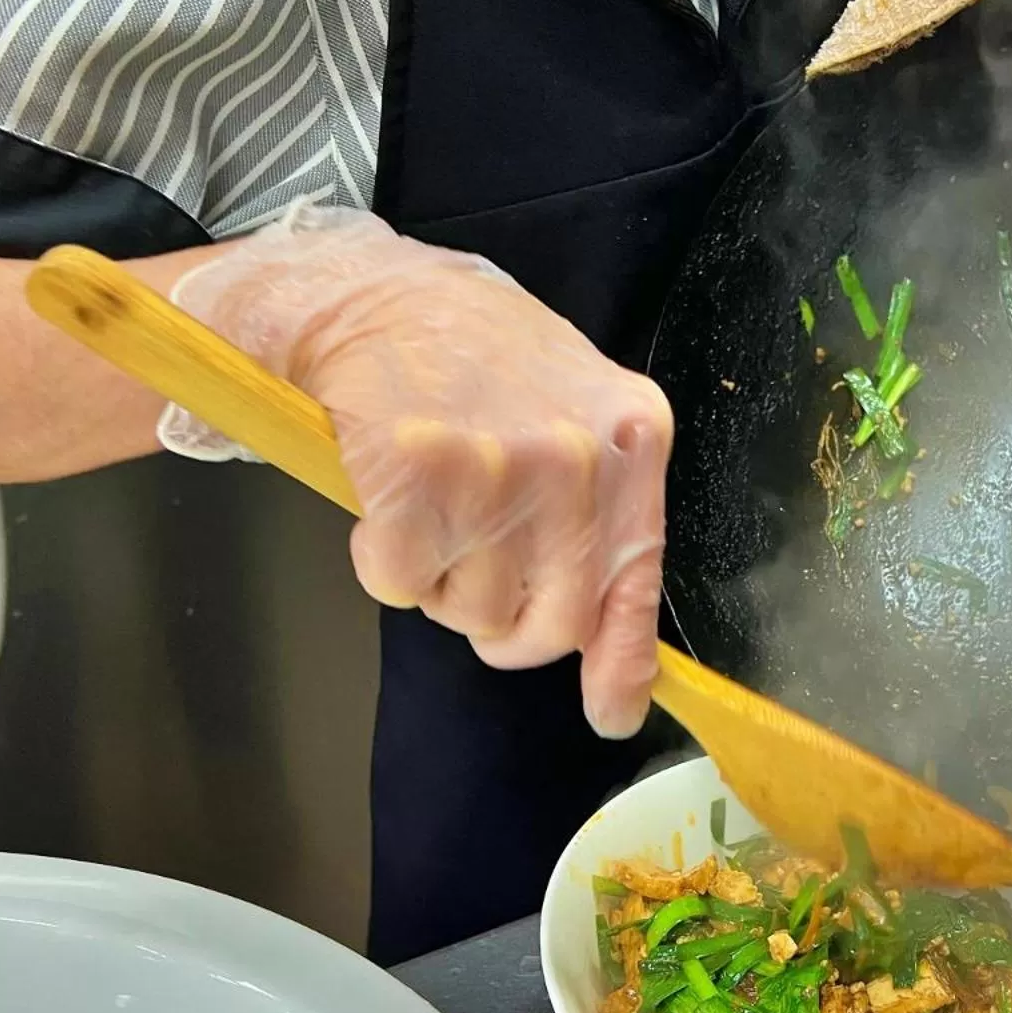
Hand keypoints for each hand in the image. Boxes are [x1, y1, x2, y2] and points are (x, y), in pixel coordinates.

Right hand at [166, 206, 671, 738]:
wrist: (372, 297)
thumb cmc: (477, 361)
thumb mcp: (577, 415)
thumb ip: (603, 516)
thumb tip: (616, 661)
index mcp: (631, 442)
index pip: (639, 582)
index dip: (622, 666)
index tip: (610, 715)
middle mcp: (580, 463)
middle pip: (552, 625)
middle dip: (505, 624)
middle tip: (472, 569)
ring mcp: (503, 475)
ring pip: (474, 613)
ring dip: (443, 584)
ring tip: (432, 504)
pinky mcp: (422, 486)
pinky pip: (404, 588)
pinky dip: (385, 563)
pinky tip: (389, 499)